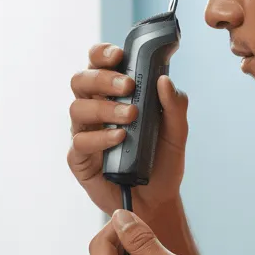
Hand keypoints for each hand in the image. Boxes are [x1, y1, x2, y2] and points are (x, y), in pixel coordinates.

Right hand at [67, 43, 188, 219]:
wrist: (157, 200)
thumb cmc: (162, 161)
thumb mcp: (177, 133)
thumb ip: (175, 106)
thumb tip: (164, 80)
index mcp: (113, 95)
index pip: (98, 64)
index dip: (102, 54)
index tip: (119, 54)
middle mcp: (94, 109)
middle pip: (81, 80)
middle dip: (102, 77)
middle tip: (128, 86)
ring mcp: (84, 133)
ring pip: (77, 108)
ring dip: (104, 107)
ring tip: (130, 116)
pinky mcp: (79, 159)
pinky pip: (80, 142)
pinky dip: (100, 137)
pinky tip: (119, 138)